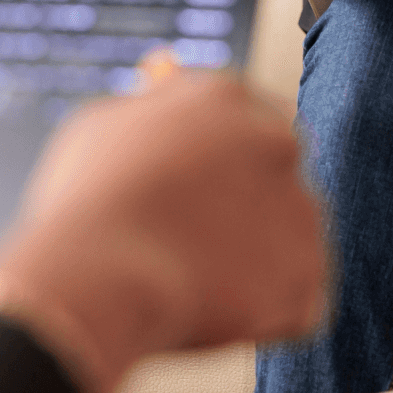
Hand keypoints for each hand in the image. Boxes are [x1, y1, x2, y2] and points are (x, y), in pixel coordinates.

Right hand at [0, 68, 325, 392]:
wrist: (96, 277)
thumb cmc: (84, 202)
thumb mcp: (104, 127)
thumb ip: (147, 106)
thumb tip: (162, 77)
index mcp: (225, 96)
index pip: (247, 116)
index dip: (222, 156)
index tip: (197, 187)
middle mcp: (275, 140)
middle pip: (276, 170)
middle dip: (247, 201)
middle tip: (197, 237)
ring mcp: (299, 206)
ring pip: (288, 235)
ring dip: (257, 256)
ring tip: (192, 282)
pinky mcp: (308, 273)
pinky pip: (297, 298)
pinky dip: (265, 314)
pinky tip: (214, 315)